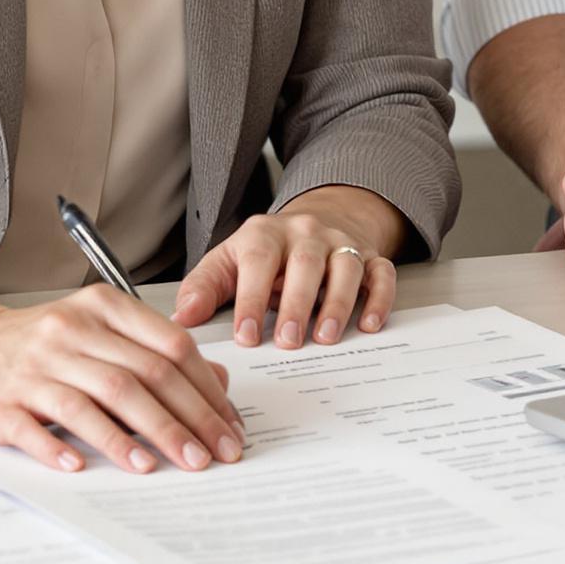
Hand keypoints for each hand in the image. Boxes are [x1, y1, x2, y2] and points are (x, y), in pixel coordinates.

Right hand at [0, 284, 246, 475]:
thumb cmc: (44, 342)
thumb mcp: (102, 330)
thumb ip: (157, 350)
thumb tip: (218, 382)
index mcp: (102, 308)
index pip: (170, 346)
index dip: (206, 390)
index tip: (228, 425)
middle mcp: (70, 333)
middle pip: (141, 377)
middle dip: (184, 421)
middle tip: (212, 455)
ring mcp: (34, 368)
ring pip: (97, 401)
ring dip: (136, 437)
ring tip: (164, 465)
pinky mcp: (3, 404)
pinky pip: (36, 429)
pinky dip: (61, 449)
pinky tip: (83, 467)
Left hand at [172, 187, 405, 347]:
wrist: (314, 220)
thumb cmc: (265, 254)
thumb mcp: (228, 262)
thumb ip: (204, 287)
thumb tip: (183, 319)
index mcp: (265, 234)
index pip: (258, 263)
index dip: (252, 300)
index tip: (248, 337)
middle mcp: (306, 233)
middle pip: (305, 263)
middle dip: (297, 305)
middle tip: (288, 343)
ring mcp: (341, 244)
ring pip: (346, 267)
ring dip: (337, 303)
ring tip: (325, 337)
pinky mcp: (371, 256)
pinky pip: (382, 273)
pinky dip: (379, 298)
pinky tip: (369, 325)